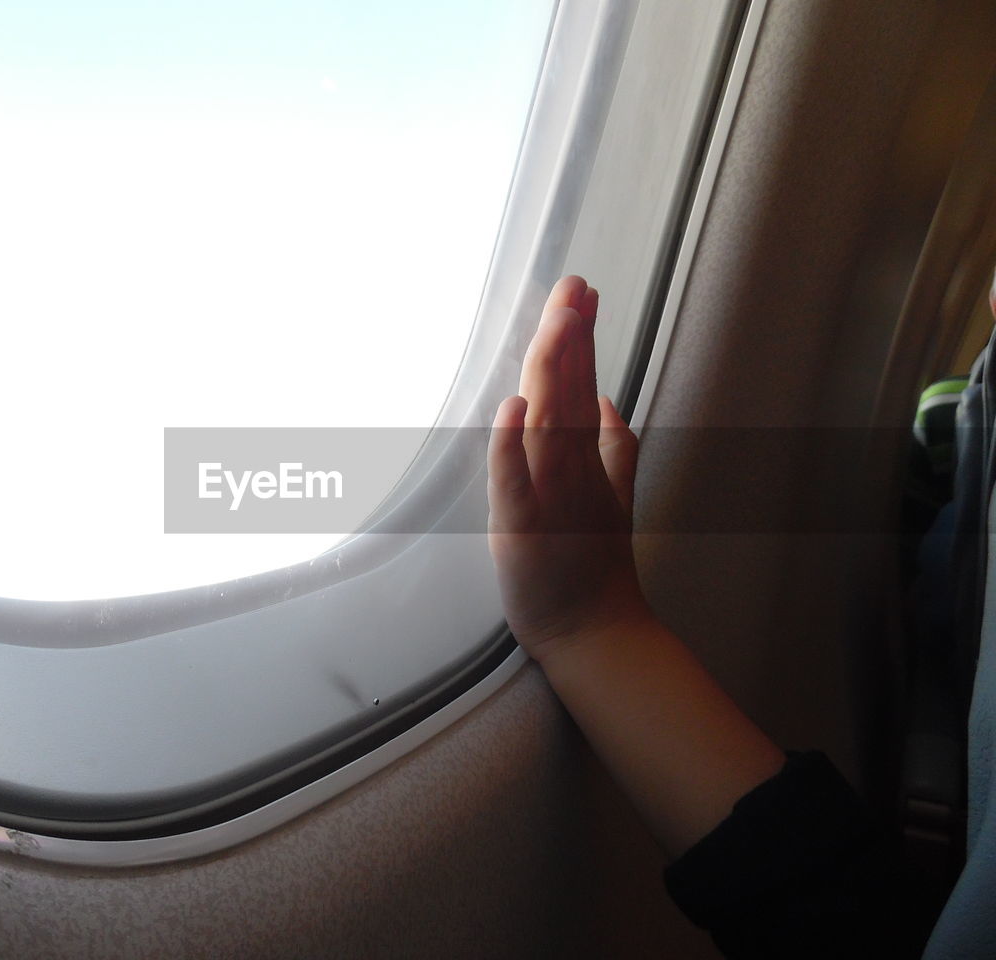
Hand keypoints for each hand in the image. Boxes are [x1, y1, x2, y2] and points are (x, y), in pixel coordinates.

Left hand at [487, 276, 651, 660]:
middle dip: (571, 336)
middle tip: (574, 285)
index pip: (585, 386)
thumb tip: (611, 400)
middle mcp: (571, 470)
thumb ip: (617, 448)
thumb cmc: (597, 568)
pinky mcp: (521, 527)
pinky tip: (515, 405)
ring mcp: (549, 496)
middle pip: (571, 393)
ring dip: (550, 371)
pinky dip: (512, 443)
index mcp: (587, 460)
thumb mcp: (615, 499)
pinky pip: (514, 480)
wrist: (595, 633)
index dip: (582, 339)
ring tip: (556, 322)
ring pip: (549, 423)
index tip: (583, 293)